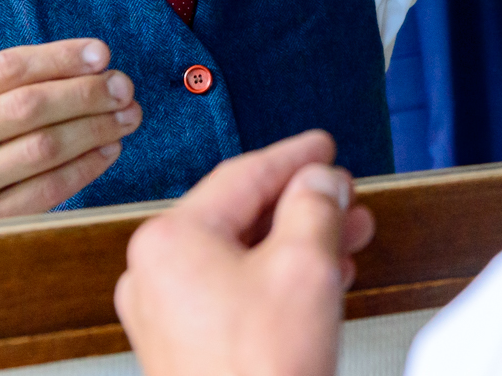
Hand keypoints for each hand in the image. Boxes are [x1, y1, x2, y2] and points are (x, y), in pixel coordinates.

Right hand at [0, 38, 140, 236]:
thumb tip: (86, 64)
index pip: (9, 67)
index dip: (62, 57)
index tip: (102, 54)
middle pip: (31, 106)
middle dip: (88, 93)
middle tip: (124, 87)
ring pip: (45, 147)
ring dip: (97, 128)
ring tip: (127, 116)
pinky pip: (48, 188)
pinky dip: (86, 166)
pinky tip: (109, 149)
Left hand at [115, 131, 376, 375]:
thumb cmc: (261, 373)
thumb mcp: (306, 265)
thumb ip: (315, 205)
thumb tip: (319, 181)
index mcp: (170, 240)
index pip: (243, 175)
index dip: (296, 157)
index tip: (323, 148)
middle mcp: (154, 273)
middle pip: (241, 215)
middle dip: (304, 206)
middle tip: (347, 199)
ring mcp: (163, 314)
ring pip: (240, 256)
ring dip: (296, 244)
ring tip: (347, 240)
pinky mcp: (180, 347)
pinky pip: (232, 292)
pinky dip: (275, 280)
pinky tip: (317, 283)